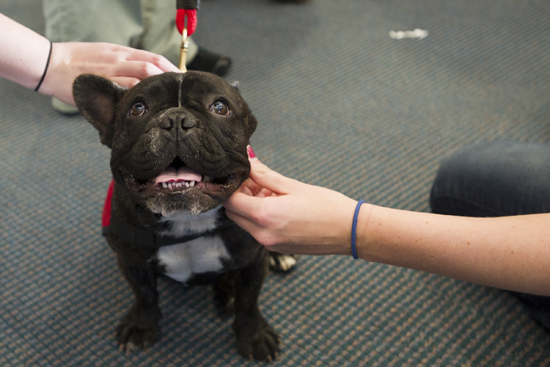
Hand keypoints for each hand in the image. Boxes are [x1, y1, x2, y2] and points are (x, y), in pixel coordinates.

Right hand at [39, 42, 179, 105]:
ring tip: (171, 100)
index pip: (154, 58)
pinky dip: (140, 96)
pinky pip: (126, 89)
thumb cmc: (78, 62)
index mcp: (122, 52)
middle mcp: (120, 59)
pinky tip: (150, 107)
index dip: (172, 69)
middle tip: (182, 92)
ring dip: (160, 87)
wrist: (51, 64)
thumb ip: (124, 66)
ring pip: (144, 76)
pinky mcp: (103, 83)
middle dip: (172, 79)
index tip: (183, 80)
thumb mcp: (105, 56)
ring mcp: (112, 71)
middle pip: (154, 66)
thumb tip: (145, 79)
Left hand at [223, 147, 357, 254]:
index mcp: (265, 216)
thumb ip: (265, 174)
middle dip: (240, 195)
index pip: (230, 201)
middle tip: (256, 180)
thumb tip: (247, 159)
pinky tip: (279, 204)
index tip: (241, 174)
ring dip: (251, 206)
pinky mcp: (278, 248)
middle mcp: (263, 234)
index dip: (231, 185)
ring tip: (272, 191)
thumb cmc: (326, 206)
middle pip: (234, 213)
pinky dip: (261, 217)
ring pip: (246, 222)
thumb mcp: (292, 186)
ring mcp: (270, 244)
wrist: (350, 231)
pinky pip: (259, 230)